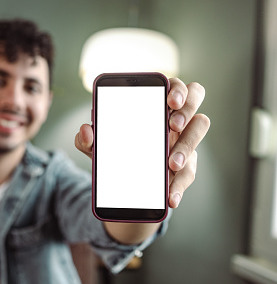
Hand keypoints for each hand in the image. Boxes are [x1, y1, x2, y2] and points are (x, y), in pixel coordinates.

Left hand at [74, 78, 209, 208]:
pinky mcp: (186, 166)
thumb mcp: (98, 146)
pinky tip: (170, 197)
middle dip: (187, 109)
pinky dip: (178, 186)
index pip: (173, 86)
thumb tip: (85, 131)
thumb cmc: (115, 151)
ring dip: (187, 147)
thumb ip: (87, 139)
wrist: (123, 183)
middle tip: (172, 125)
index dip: (176, 89)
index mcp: (153, 105)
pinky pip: (189, 173)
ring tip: (171, 163)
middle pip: (195, 97)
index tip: (169, 101)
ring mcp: (184, 140)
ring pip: (199, 131)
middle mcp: (173, 117)